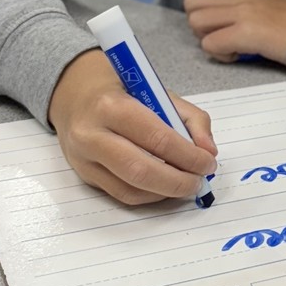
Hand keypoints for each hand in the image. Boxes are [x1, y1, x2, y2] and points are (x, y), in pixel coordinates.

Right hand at [47, 49, 217, 205]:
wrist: (76, 95)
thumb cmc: (124, 90)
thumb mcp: (158, 90)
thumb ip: (190, 118)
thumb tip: (208, 151)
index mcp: (112, 106)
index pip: (156, 138)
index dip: (188, 155)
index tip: (208, 162)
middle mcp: (92, 135)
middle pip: (140, 170)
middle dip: (177, 181)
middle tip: (199, 181)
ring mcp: (84, 160)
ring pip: (130, 189)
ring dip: (166, 192)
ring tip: (187, 184)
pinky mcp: (84, 176)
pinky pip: (121, 195)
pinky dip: (149, 195)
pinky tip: (165, 187)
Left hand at [185, 0, 285, 64]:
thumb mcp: (267, 7)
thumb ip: (243, 8)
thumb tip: (220, 22)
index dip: (206, 15)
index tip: (223, 29)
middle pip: (192, 3)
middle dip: (199, 26)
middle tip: (221, 38)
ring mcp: (244, 12)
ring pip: (196, 21)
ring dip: (207, 39)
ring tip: (230, 48)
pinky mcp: (248, 31)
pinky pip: (210, 43)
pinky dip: (220, 55)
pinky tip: (239, 56)